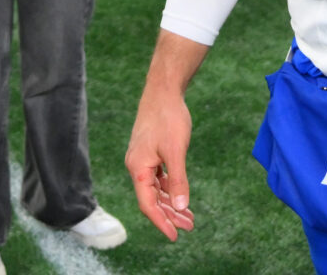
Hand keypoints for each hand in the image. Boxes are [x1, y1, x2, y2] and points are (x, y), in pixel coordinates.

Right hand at [125, 88, 197, 240]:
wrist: (163, 91)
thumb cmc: (168, 118)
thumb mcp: (176, 151)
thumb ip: (178, 179)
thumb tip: (182, 206)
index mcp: (138, 168)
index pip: (148, 204)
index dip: (161, 222)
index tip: (175, 236)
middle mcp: (137, 166)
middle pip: (152, 199)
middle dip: (170, 215)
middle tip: (189, 227)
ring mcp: (142, 160)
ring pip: (156, 189)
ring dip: (171, 203)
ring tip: (188, 217)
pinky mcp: (149, 153)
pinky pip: (158, 178)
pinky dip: (169, 188)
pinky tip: (179, 195)